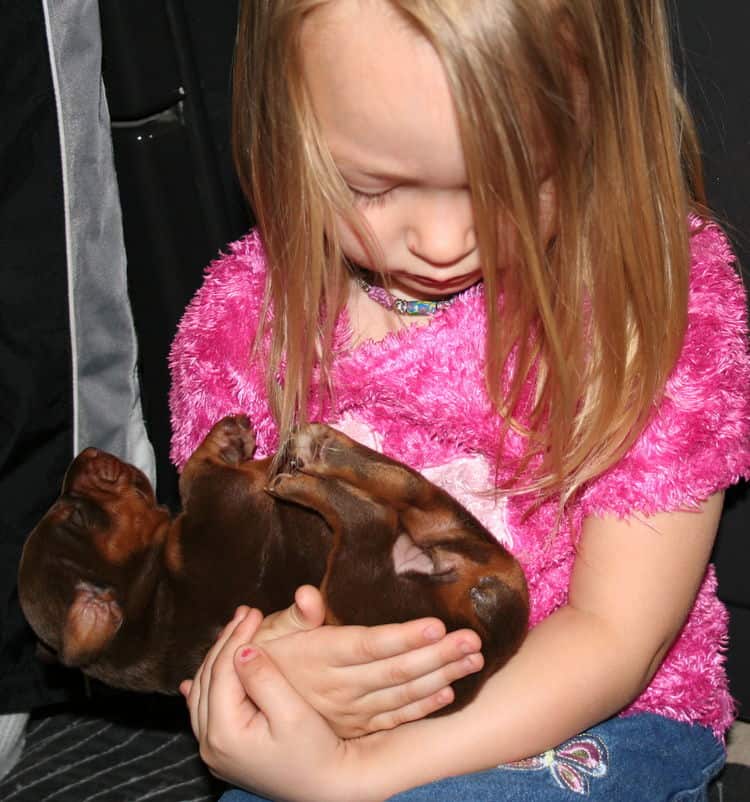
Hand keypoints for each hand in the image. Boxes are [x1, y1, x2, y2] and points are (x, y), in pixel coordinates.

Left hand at [180, 606, 358, 801]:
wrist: (327, 790)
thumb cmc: (316, 752)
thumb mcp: (293, 713)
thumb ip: (265, 679)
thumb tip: (243, 650)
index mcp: (225, 733)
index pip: (223, 670)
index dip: (237, 636)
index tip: (255, 611)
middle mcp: (210, 744)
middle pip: (209, 678)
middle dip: (226, 642)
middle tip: (245, 613)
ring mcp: (214, 752)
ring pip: (203, 693)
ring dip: (217, 659)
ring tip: (234, 631)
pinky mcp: (223, 753)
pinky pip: (204, 714)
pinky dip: (204, 690)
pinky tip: (193, 683)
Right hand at [254, 586, 483, 737]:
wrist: (250, 710)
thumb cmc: (265, 657)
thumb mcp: (268, 633)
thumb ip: (293, 615)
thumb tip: (307, 594)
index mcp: (322, 656)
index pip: (370, 645)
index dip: (404, 638)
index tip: (437, 625)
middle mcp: (340, 686)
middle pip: (396, 671)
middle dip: (438, 655)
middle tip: (473, 640)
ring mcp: (351, 711)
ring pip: (403, 695)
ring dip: (442, 677)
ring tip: (474, 660)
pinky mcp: (356, 727)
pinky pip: (395, 719)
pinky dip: (423, 706)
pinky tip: (449, 693)